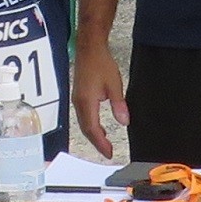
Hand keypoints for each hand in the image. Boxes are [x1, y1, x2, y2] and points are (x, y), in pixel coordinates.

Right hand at [70, 37, 125, 157]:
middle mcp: (79, 103)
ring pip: (83, 124)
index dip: (101, 143)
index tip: (109, 153)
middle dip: (97, 143)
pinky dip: (91, 126)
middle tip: (108, 152)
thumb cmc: (100, 63)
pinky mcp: (78, 96)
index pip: (93, 129)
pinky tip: (99, 128)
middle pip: (86, 129)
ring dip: (93, 135)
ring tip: (105, 143)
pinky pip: (83, 116)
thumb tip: (124, 121)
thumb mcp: (114, 85)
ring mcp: (77, 100)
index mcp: (87, 102)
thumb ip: (119, 105)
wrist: (89, 49)